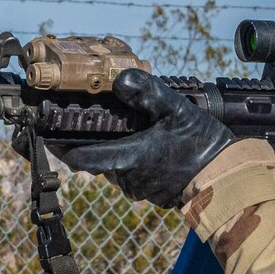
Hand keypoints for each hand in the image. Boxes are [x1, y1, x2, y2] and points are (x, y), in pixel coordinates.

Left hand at [52, 69, 235, 206]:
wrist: (226, 177)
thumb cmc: (203, 144)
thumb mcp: (176, 108)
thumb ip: (147, 92)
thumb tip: (120, 79)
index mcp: (129, 158)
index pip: (80, 158)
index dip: (60, 147)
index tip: (47, 135)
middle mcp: (128, 178)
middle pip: (95, 160)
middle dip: (88, 142)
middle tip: (84, 121)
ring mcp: (138, 188)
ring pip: (112, 167)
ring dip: (112, 150)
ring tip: (120, 128)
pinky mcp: (149, 194)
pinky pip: (130, 175)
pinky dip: (129, 160)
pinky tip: (142, 143)